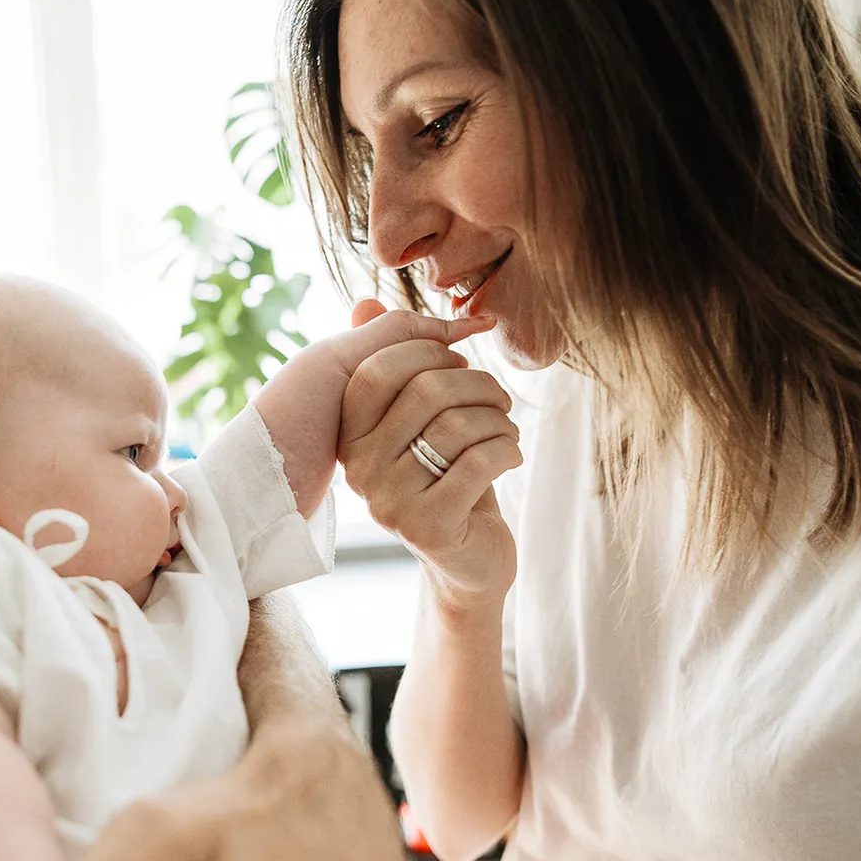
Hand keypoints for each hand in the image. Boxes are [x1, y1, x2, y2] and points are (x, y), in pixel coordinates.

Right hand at [340, 300, 520, 605]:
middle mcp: (359, 471)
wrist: (468, 559)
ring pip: (456, 425)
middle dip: (478, 383)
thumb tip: (366, 301)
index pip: (375, 370)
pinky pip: (480, 461)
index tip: (460, 363)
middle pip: (425, 390)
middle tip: (498, 398)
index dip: (428, 351)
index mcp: (350, 438)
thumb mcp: (417, 422)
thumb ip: (390, 362)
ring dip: (499, 418)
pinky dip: (508, 448)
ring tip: (507, 430)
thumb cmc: (446, 478)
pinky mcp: (428, 527)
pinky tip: (510, 455)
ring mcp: (390, 502)